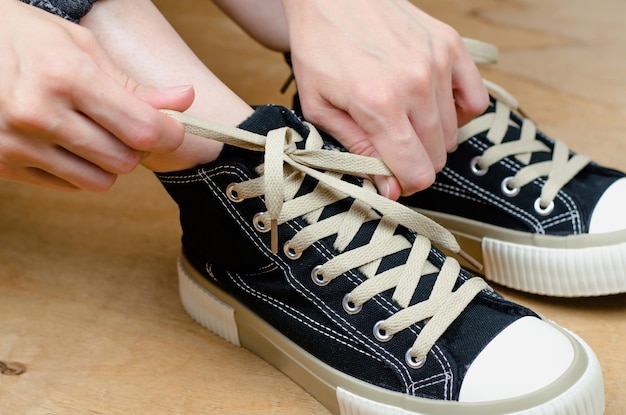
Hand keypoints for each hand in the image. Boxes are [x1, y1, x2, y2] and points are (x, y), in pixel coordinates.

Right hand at [0, 2, 193, 191]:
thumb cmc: (26, 39)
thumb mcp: (81, 47)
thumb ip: (134, 85)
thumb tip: (186, 100)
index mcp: (66, 76)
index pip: (143, 129)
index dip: (169, 133)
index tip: (172, 128)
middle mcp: (38, 114)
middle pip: (124, 160)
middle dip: (135, 146)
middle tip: (124, 125)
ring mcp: (17, 143)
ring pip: (100, 181)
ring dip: (107, 162)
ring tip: (91, 132)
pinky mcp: (4, 164)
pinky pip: (70, 186)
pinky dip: (79, 170)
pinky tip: (64, 142)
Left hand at [282, 0, 487, 198]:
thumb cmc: (320, 49)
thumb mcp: (321, 108)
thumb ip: (357, 151)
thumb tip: (389, 189)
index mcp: (380, 105)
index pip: (417, 171)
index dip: (405, 184)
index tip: (393, 179)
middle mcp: (416, 85)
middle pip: (438, 156)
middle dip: (415, 162)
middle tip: (392, 147)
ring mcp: (438, 63)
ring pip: (454, 132)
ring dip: (432, 137)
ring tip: (404, 120)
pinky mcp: (451, 45)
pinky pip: (476, 98)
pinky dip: (459, 112)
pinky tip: (434, 107)